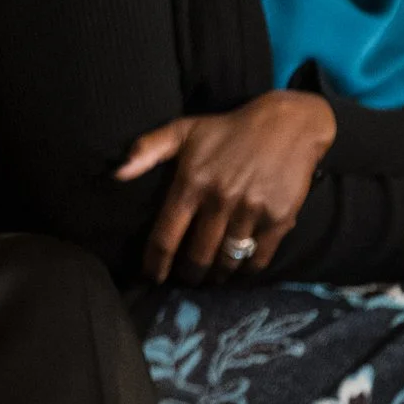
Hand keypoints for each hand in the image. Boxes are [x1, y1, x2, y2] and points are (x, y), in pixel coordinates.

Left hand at [117, 90, 337, 282]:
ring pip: (227, 261)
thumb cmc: (228, 130)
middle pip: (197, 256)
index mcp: (192, 182)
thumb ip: (148, 149)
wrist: (287, 124)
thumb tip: (116, 173)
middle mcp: (219, 200)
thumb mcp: (185, 130)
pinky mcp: (279, 219)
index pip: (166, 236)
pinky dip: (246, 270)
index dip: (155, 263)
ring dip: (217, 276)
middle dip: (189, 275)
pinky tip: (240, 269)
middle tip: (187, 280)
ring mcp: (250, 211)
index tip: (152, 277)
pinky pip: (258, 258)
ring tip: (212, 277)